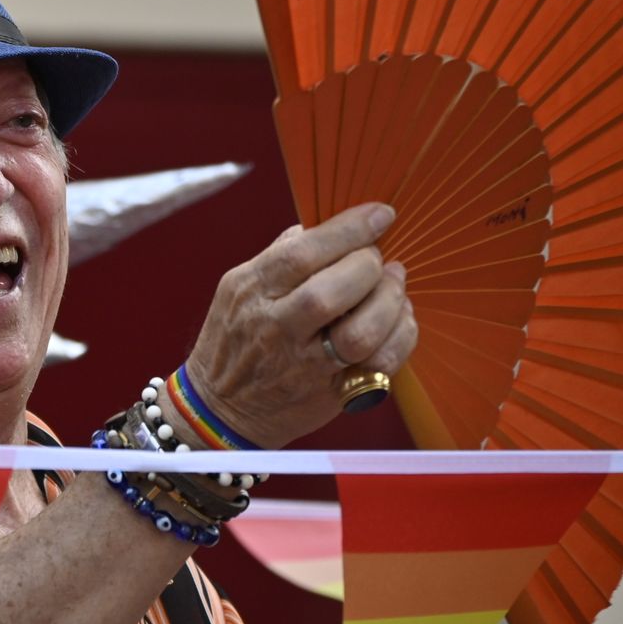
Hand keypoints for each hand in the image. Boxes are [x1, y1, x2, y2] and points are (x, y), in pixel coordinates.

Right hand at [182, 202, 416, 447]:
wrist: (221, 409)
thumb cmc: (235, 339)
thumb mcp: (237, 289)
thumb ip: (278, 256)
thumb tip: (321, 228)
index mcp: (251, 292)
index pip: (300, 254)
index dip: (348, 230)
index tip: (381, 214)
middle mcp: (274, 328)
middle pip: (331, 292)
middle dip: (367, 266)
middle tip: (378, 259)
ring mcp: (304, 366)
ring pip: (360, 333)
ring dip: (390, 302)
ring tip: (393, 287)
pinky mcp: (331, 393)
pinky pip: (380, 365)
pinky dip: (401, 337)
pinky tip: (399, 320)